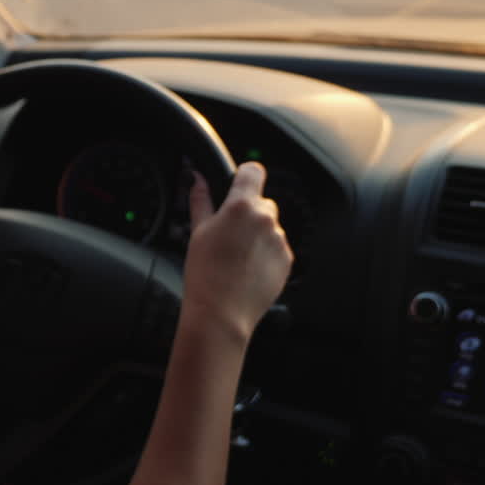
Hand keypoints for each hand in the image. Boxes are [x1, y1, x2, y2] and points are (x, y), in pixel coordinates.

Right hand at [179, 162, 293, 349]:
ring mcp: (279, 240)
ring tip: (237, 257)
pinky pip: (277, 247)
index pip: (253, 171)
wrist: (222, 313)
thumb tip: (197, 180)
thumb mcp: (197, 232)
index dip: (244, 177)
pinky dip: (266, 254)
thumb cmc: (205, 274)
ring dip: (258, 235)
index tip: (238, 185)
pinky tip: (248, 269)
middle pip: (262, 202)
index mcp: (241, 206)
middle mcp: (265, 219)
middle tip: (229, 234)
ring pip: (270, 226)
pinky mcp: (287, 259)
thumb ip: (200, 200)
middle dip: (248, 213)